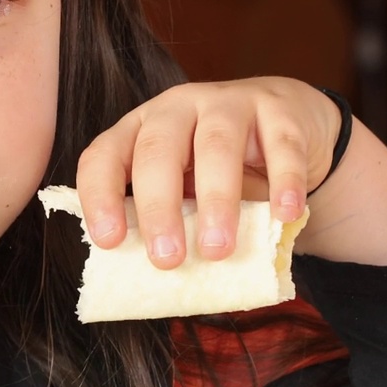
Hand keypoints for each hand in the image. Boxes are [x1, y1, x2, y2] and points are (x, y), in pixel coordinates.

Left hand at [75, 77, 341, 268]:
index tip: (109, 241)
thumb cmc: (217, 167)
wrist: (286, 126)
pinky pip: (282, 145)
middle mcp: (177, 108)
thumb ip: (168, 219)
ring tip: (218, 250)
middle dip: (158, 207)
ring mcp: (229, 103)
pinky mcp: (280, 111)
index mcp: (140, 129)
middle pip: (158, 150)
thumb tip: (151, 283)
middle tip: (167, 259)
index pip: (105, 155)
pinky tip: (284, 215)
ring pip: (217, 145)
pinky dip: (284, 182)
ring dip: (216, 200)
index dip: (101, 196)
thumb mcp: (184, 187)